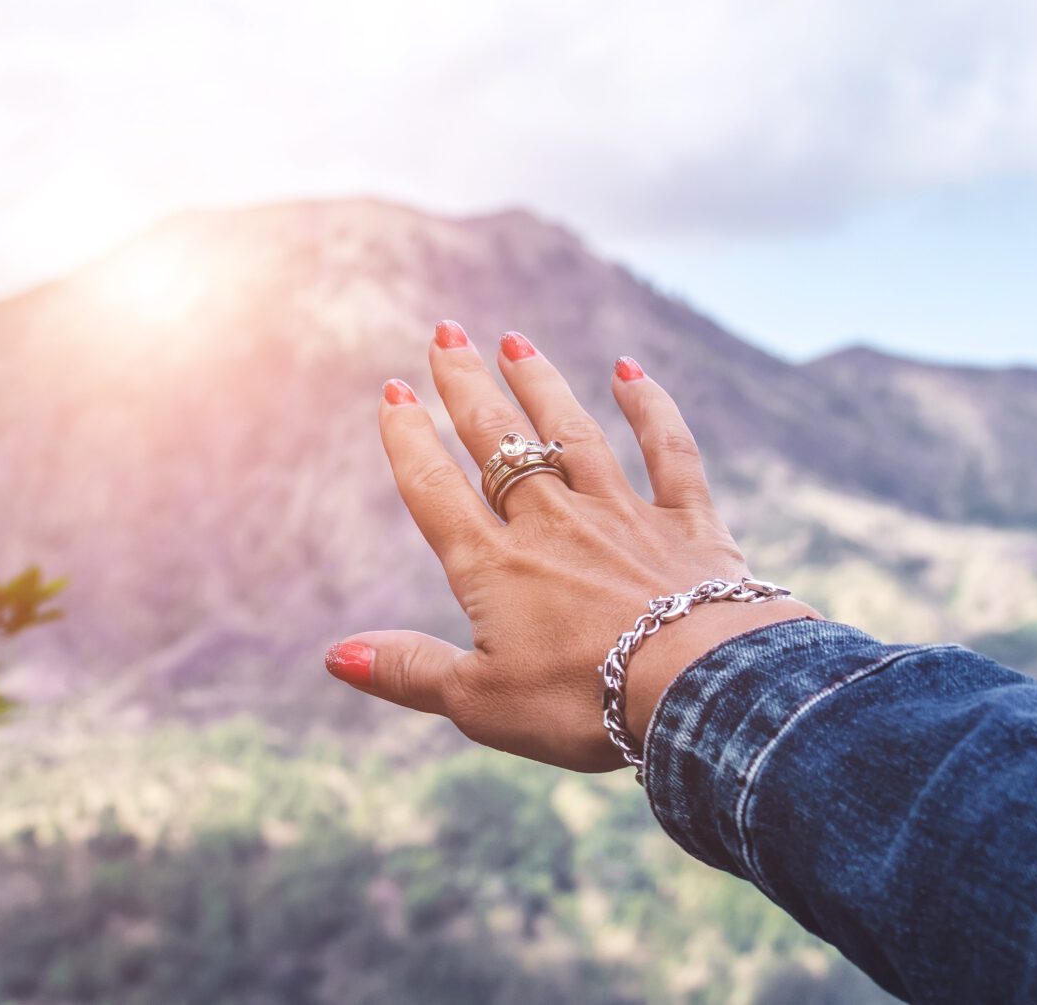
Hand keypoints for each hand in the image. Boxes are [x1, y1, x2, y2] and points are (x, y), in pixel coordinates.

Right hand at [325, 323, 815, 770]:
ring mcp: (622, 515)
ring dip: (542, 384)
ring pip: (572, 433)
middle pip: (498, 441)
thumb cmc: (584, 701)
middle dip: (467, 387)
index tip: (393, 391)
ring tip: (515, 341)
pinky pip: (668, 451)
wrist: (701, 689)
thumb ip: (409, 671)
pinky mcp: (688, 523)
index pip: (436, 488)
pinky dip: (650, 409)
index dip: (409, 439)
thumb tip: (335, 655)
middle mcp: (551, 523)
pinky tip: (629, 372)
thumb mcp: (481, 701)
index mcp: (494, 566)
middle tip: (446, 335)